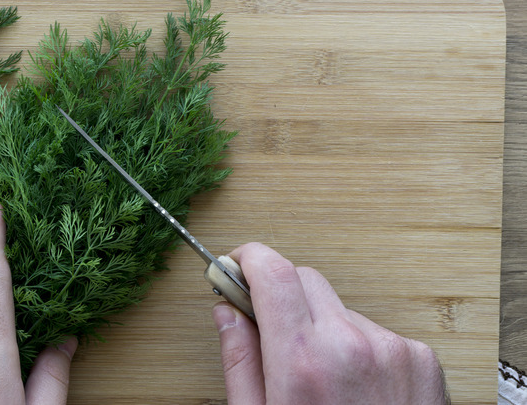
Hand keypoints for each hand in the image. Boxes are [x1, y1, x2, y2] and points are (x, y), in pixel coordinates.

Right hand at [211, 242, 448, 404]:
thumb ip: (240, 360)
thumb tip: (226, 313)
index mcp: (303, 363)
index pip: (272, 272)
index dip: (248, 260)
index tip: (236, 266)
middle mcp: (351, 345)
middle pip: (305, 279)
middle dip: (279, 293)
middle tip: (268, 327)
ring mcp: (392, 349)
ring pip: (339, 309)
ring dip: (320, 328)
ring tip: (321, 380)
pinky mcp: (421, 359)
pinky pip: (374, 332)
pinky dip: (357, 347)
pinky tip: (355, 388)